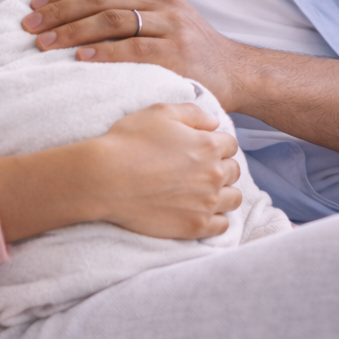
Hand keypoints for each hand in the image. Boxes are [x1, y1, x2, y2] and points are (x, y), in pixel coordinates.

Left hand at [22, 0, 244, 108]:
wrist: (234, 71)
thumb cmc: (189, 44)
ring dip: (70, 31)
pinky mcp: (175, 53)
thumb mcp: (164, 9)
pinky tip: (78, 57)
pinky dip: (101, 52)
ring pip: (110, 19)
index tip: (34, 4)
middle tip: (29, 27)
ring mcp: (170, 24)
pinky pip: (131, 49)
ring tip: (43, 44)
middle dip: (58, 10)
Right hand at [91, 102, 242, 237]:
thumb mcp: (159, 112)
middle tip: (199, 169)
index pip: (230, 144)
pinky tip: (200, 211)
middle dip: (220, 167)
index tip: (201, 149)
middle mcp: (213, 175)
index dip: (216, 144)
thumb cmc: (128, 142)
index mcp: (208, 146)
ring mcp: (206, 203)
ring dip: (223, 192)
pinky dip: (216, 218)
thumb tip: (213, 123)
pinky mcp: (194, 226)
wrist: (104, 179)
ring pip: (233, 198)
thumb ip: (192, 113)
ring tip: (204, 191)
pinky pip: (222, 225)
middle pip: (233, 171)